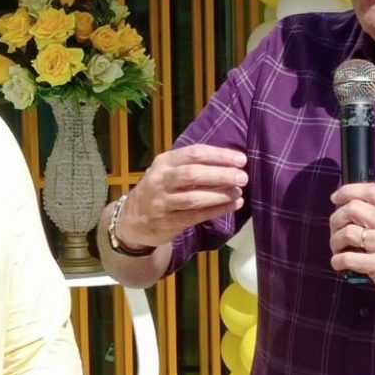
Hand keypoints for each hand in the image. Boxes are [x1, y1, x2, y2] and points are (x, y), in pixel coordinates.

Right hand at [115, 144, 247, 248]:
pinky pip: (196, 215)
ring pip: (194, 197)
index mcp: (164, 162)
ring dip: (220, 195)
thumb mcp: (166, 171)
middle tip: (243, 176)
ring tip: (238, 192)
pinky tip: (233, 206)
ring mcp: (162, 202)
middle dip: (221, 174)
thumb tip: (230, 161)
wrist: (131, 220)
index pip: (194, 153)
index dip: (220, 155)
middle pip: (194, 174)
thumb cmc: (158, 190)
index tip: (241, 159)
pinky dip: (217, 210)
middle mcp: (161, 180)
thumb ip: (191, 164)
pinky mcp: (168, 222)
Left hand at [329, 182, 374, 324]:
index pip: (371, 190)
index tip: (335, 199)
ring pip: (348, 232)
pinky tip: (340, 265)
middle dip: (336, 219)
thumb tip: (354, 214)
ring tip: (338, 251)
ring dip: (335, 242)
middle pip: (354, 208)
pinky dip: (337, 261)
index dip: (348, 191)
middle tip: (336, 233)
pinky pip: (349, 258)